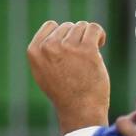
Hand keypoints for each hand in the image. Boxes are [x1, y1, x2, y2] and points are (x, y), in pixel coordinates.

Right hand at [27, 20, 111, 134]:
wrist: (80, 109)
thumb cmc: (64, 93)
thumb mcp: (43, 72)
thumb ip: (44, 53)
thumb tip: (53, 35)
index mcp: (34, 50)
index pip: (51, 26)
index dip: (63, 34)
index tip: (71, 47)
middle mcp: (49, 47)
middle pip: (68, 26)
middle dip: (77, 38)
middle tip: (83, 57)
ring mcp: (67, 47)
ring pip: (82, 27)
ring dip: (89, 38)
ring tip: (90, 54)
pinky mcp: (86, 50)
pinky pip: (94, 29)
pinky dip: (99, 34)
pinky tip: (100, 44)